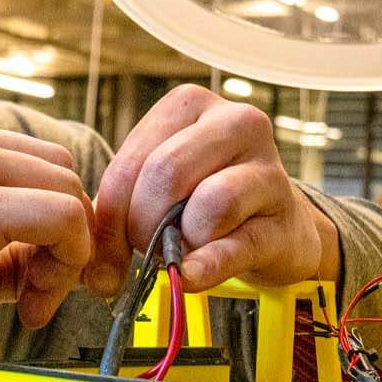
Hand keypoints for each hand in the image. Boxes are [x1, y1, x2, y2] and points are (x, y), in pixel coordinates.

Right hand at [0, 115, 93, 381]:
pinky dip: (68, 264)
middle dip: (67, 238)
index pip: (35, 160)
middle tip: (36, 296)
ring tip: (29, 302)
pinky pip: (65, 218)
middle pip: (60, 170)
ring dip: (68, 255)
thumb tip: (65, 245)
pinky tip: (29, 305)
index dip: (51, 221)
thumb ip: (6, 238)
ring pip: (70, 191)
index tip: (34, 277)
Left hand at [83, 85, 337, 294]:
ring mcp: (269, 169)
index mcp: (190, 105)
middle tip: (147, 250)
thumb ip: (119, 214)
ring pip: (211, 202)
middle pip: (167, 173)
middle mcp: (236, 123)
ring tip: (183, 250)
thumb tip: (96, 272)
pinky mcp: (286, 220)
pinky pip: (238, 244)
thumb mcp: (157, 190)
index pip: (132, 161)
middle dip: (143, 225)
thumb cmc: (204, 199)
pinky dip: (208, 266)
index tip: (106, 254)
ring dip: (183, 241)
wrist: (275, 226)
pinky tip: (190, 276)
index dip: (110, 216)